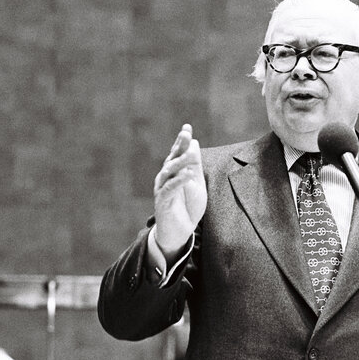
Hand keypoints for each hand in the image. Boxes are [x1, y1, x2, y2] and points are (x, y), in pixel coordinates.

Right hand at [153, 124, 206, 261]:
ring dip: (179, 161)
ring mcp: (163, 189)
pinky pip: (170, 189)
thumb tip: (194, 143)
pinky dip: (178, 181)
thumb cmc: (187, 207)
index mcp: (173, 172)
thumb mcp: (196, 184)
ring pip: (169, 172)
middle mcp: (165, 178)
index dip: (182, 141)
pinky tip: (187, 174)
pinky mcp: (163, 202)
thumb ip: (195, 165)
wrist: (179, 232)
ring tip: (190, 153)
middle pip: (172, 158)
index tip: (187, 127)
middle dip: (179, 146)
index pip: (178, 153)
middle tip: (186, 133)